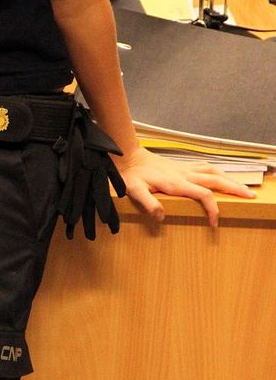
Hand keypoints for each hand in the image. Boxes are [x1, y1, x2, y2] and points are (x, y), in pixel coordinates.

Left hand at [119, 146, 254, 228]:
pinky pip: (206, 167)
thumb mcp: (134, 191)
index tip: (215, 223)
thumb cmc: (131, 176)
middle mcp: (184, 175)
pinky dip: (218, 172)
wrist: (129, 156)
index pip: (203, 195)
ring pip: (213, 171)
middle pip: (216, 181)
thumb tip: (162, 217)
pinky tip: (222, 176)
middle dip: (234, 189)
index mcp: (176, 183)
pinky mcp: (182, 166)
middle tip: (250, 197)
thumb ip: (148, 203)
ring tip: (242, 187)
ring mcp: (185, 169)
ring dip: (229, 179)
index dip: (213, 209)